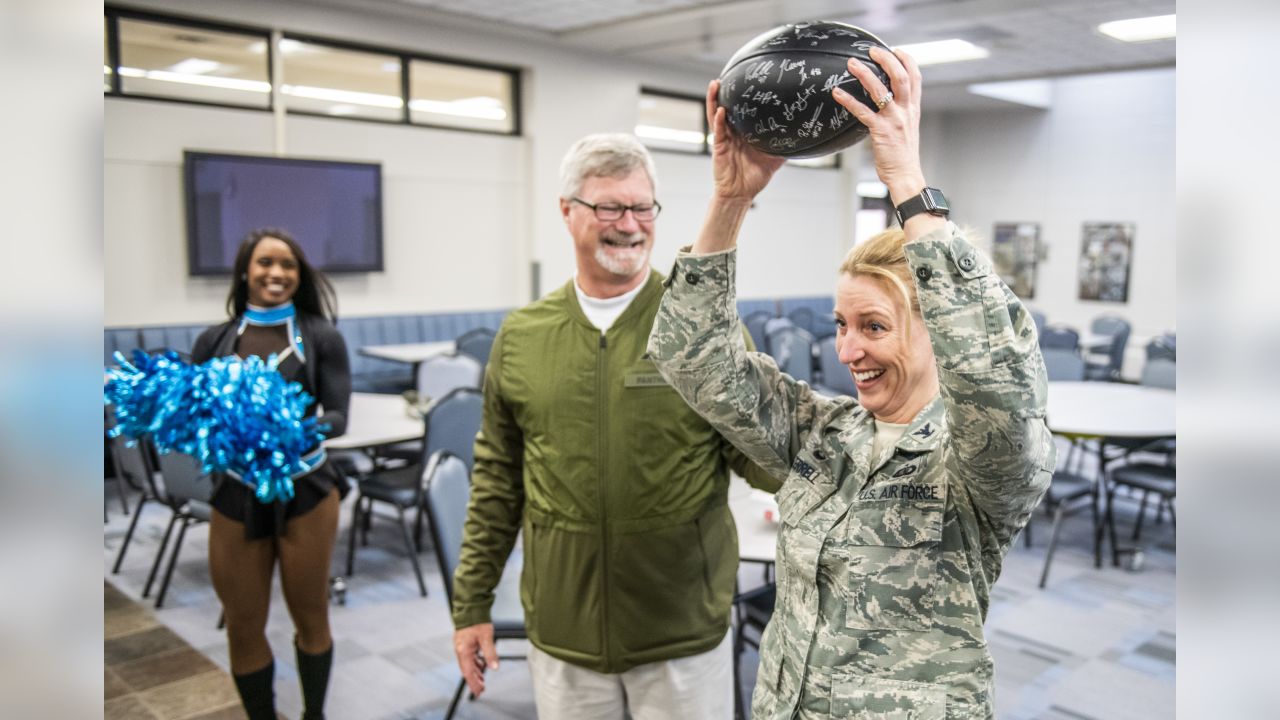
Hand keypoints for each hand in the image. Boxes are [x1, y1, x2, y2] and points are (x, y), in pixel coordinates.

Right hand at [453, 623, 497, 696]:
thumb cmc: (477, 621)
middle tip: (481, 690)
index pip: (468, 672)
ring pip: (468, 664)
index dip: (473, 683)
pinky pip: (469, 657)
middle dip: (474, 681)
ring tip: (483, 681)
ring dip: (475, 673)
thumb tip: (494, 667)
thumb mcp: (486, 637)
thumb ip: (490, 653)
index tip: (478, 692)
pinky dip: (475, 664)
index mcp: (464, 651)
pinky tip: (482, 666)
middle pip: (467, 670)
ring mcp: (462, 647)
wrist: (471, 608)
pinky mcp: (465, 643)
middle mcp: (461, 650)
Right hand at [706, 80, 785, 202]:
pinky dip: (719, 120)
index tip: (747, 79)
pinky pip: (719, 131)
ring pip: (717, 115)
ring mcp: (725, 139)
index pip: (743, 110)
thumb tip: (806, 140)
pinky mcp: (719, 147)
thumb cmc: (755, 176)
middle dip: (726, 91)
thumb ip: (786, 147)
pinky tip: (721, 110)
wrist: (741, 194)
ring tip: (716, 84)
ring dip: (715, 99)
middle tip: (728, 74)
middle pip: (728, 107)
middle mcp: (734, 133)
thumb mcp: (775, 159)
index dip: (743, 96)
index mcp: (745, 133)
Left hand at [831, 47, 926, 204]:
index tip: (896, 50)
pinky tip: (838, 93)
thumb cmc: (903, 156)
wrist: (906, 176)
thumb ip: (901, 113)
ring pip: (881, 90)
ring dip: (866, 74)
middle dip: (886, 59)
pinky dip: (849, 100)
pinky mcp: (881, 131)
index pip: (915, 77)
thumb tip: (887, 102)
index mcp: (913, 109)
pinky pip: (863, 112)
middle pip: (901, 76)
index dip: (907, 60)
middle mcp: (906, 111)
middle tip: (872, 50)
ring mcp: (894, 120)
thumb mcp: (907, 129)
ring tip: (852, 64)